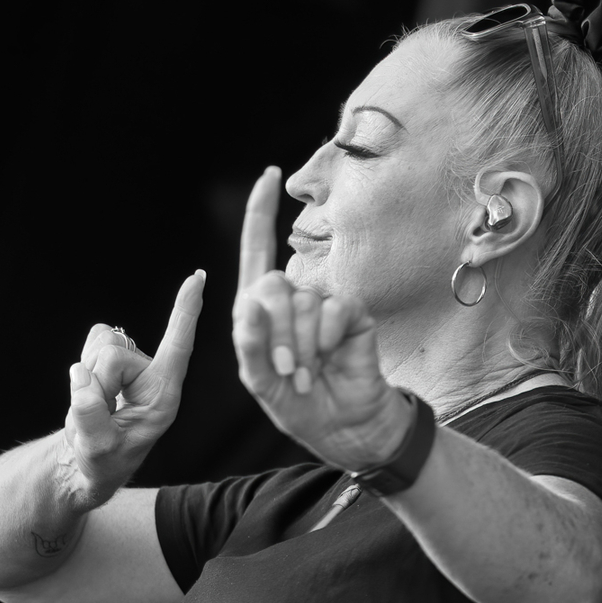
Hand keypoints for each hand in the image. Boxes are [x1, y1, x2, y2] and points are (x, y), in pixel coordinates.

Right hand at [60, 271, 206, 509]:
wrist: (87, 460)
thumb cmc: (103, 461)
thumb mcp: (98, 449)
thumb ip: (91, 416)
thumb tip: (81, 375)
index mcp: (162, 396)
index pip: (178, 347)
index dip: (185, 313)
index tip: (198, 278)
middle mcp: (150, 374)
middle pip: (114, 354)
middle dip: (95, 383)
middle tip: (98, 413)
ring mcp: (130, 363)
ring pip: (101, 344)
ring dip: (87, 375)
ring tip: (95, 402)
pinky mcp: (110, 356)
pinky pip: (92, 340)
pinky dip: (82, 364)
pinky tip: (89, 387)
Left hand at [232, 167, 411, 470]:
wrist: (342, 427)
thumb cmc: (297, 403)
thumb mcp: (260, 380)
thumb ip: (249, 344)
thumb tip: (250, 303)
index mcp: (261, 309)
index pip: (257, 251)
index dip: (260, 213)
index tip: (270, 175)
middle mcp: (292, 298)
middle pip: (274, 284)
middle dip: (276, 333)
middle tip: (287, 370)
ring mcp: (324, 304)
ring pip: (304, 302)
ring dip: (302, 345)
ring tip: (308, 374)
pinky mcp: (352, 313)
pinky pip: (334, 309)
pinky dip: (326, 338)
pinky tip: (331, 357)